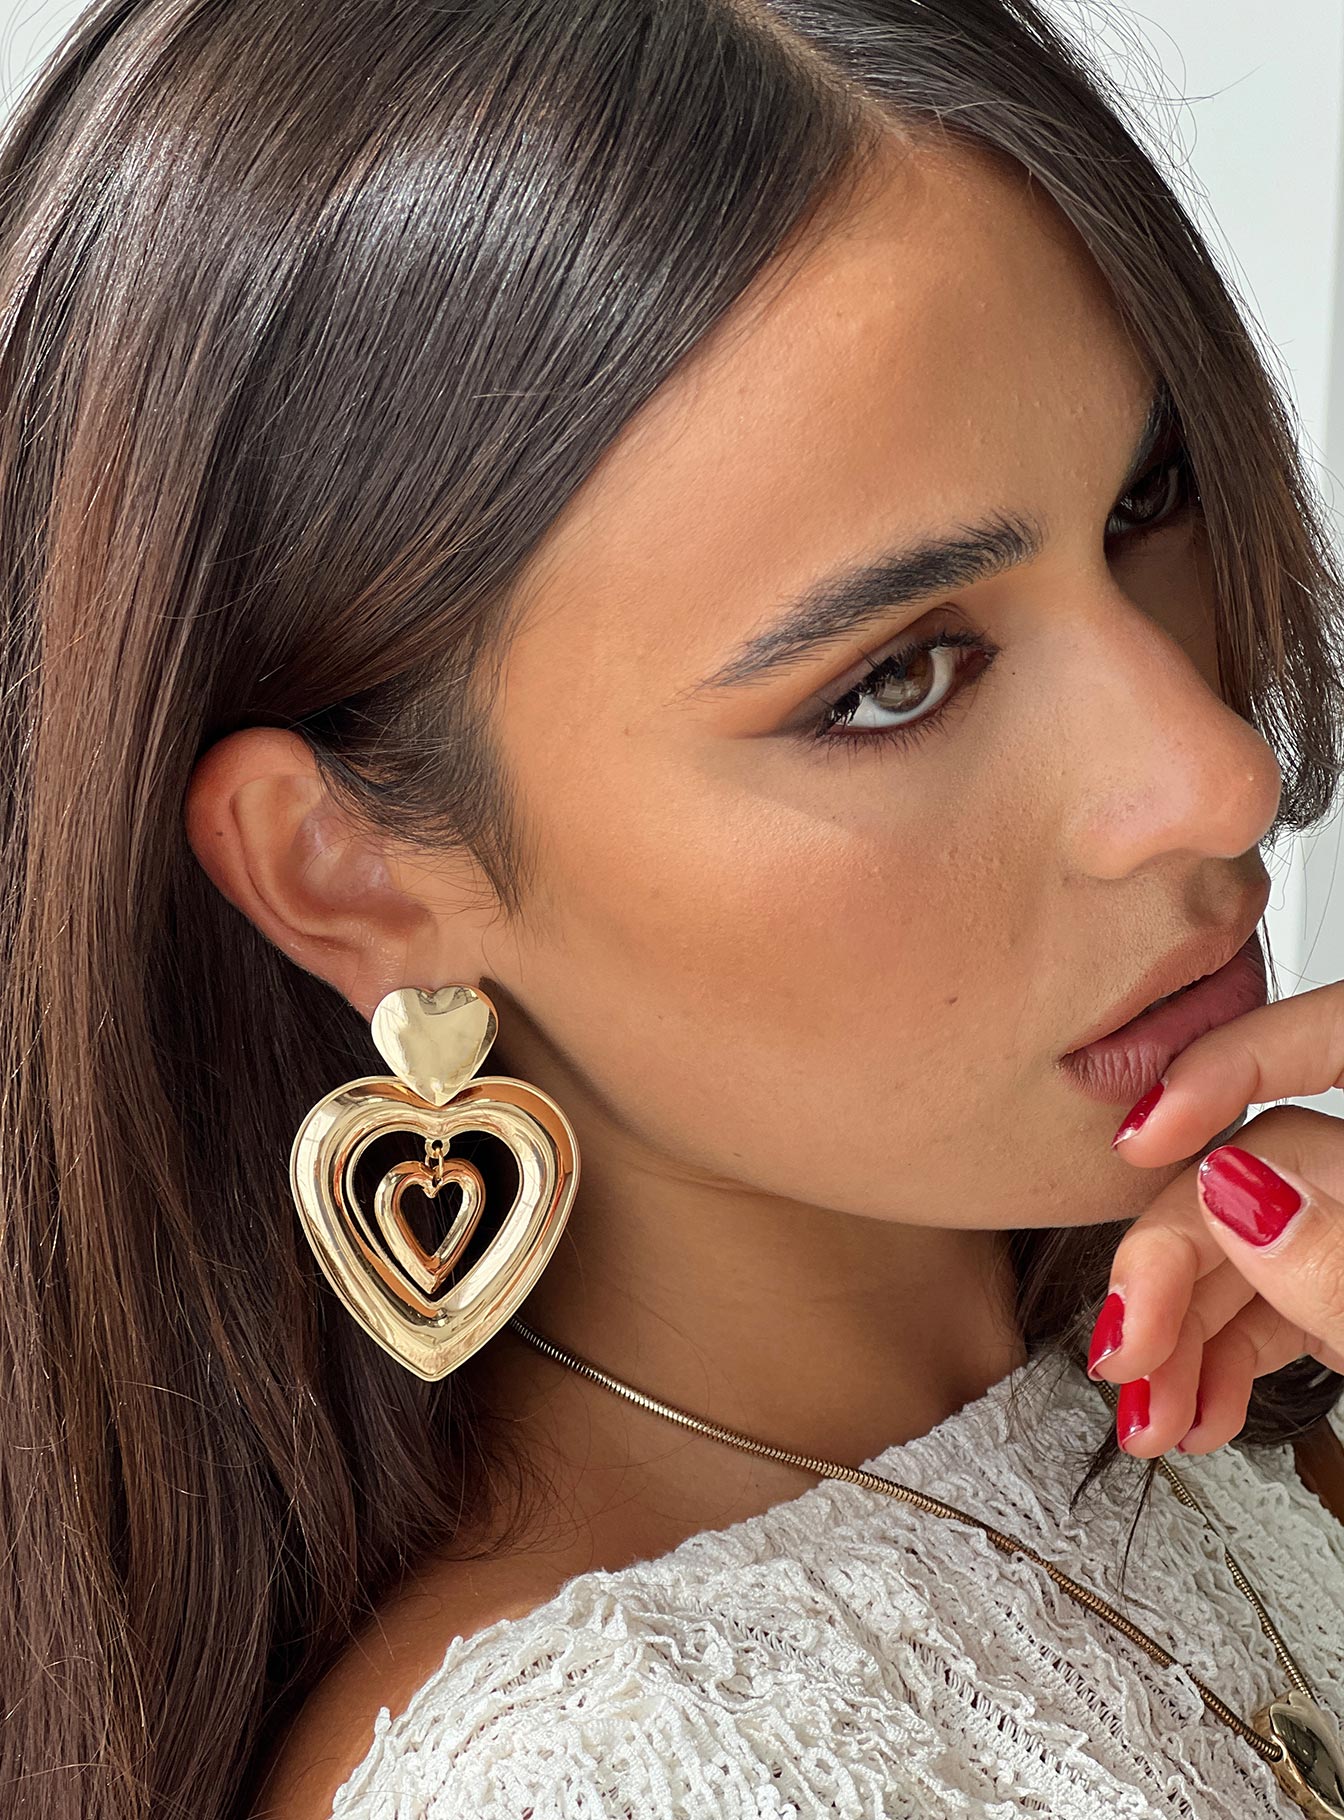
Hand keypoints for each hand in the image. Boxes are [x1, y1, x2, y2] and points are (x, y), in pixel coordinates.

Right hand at [1086, 978, 1343, 1457]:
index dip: (1226, 1066)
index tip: (1139, 1134)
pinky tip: (1191, 1409)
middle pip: (1254, 1162)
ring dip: (1178, 1331)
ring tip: (1147, 1413)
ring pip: (1245, 1244)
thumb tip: (1230, 1184)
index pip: (1331, 1032)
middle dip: (1172, 1260)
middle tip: (1123, 1347)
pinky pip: (1271, 1301)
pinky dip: (1218, 1356)